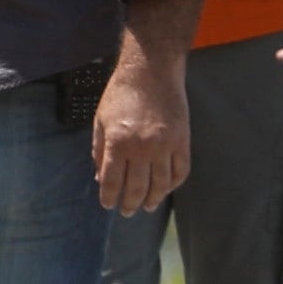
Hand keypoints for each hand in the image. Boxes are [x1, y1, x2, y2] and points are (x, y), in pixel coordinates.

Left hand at [96, 52, 192, 215]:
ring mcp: (166, 145)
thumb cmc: (120, 94)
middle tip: (127, 212)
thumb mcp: (100, 120)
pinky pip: (180, 170)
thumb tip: (100, 176)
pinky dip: (173, 184)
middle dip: (130, 203)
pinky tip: (166, 189)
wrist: (151, 71)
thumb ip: (99, 150)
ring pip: (161, 183)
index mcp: (118, 141)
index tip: (108, 205)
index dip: (109, 196)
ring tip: (146, 206)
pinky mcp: (183, 140)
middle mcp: (143, 147)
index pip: (113, 180)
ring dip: (153, 198)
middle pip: (137, 186)